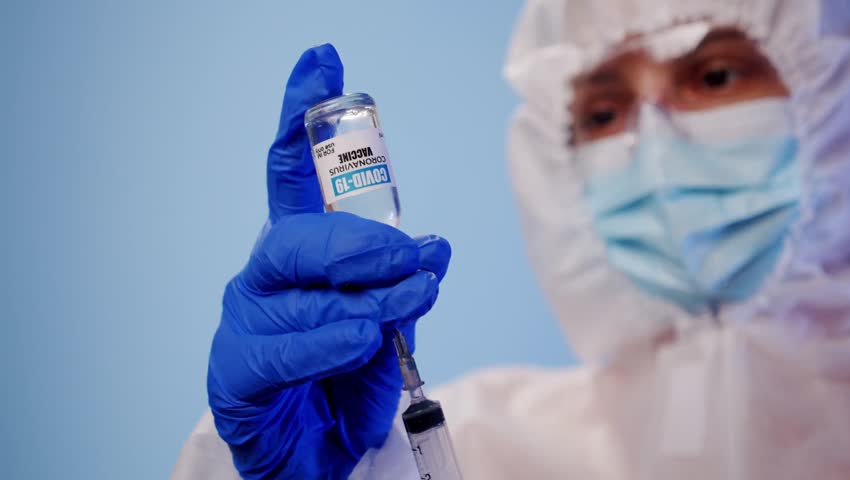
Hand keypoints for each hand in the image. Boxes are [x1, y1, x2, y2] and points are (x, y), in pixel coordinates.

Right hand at [206, 44, 450, 478]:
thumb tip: (435, 248)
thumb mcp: (390, 325)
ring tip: (405, 303)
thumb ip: (404, 286)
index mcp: (303, 257)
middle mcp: (266, 278)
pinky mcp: (234, 373)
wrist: (320, 456)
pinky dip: (327, 341)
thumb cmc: (348, 381)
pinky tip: (357, 339)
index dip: (304, 118)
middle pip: (297, 232)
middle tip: (413, 255)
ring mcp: (244, 321)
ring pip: (294, 286)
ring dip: (361, 293)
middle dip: (360, 239)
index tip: (322, 62)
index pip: (296, 176)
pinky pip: (277, 348)